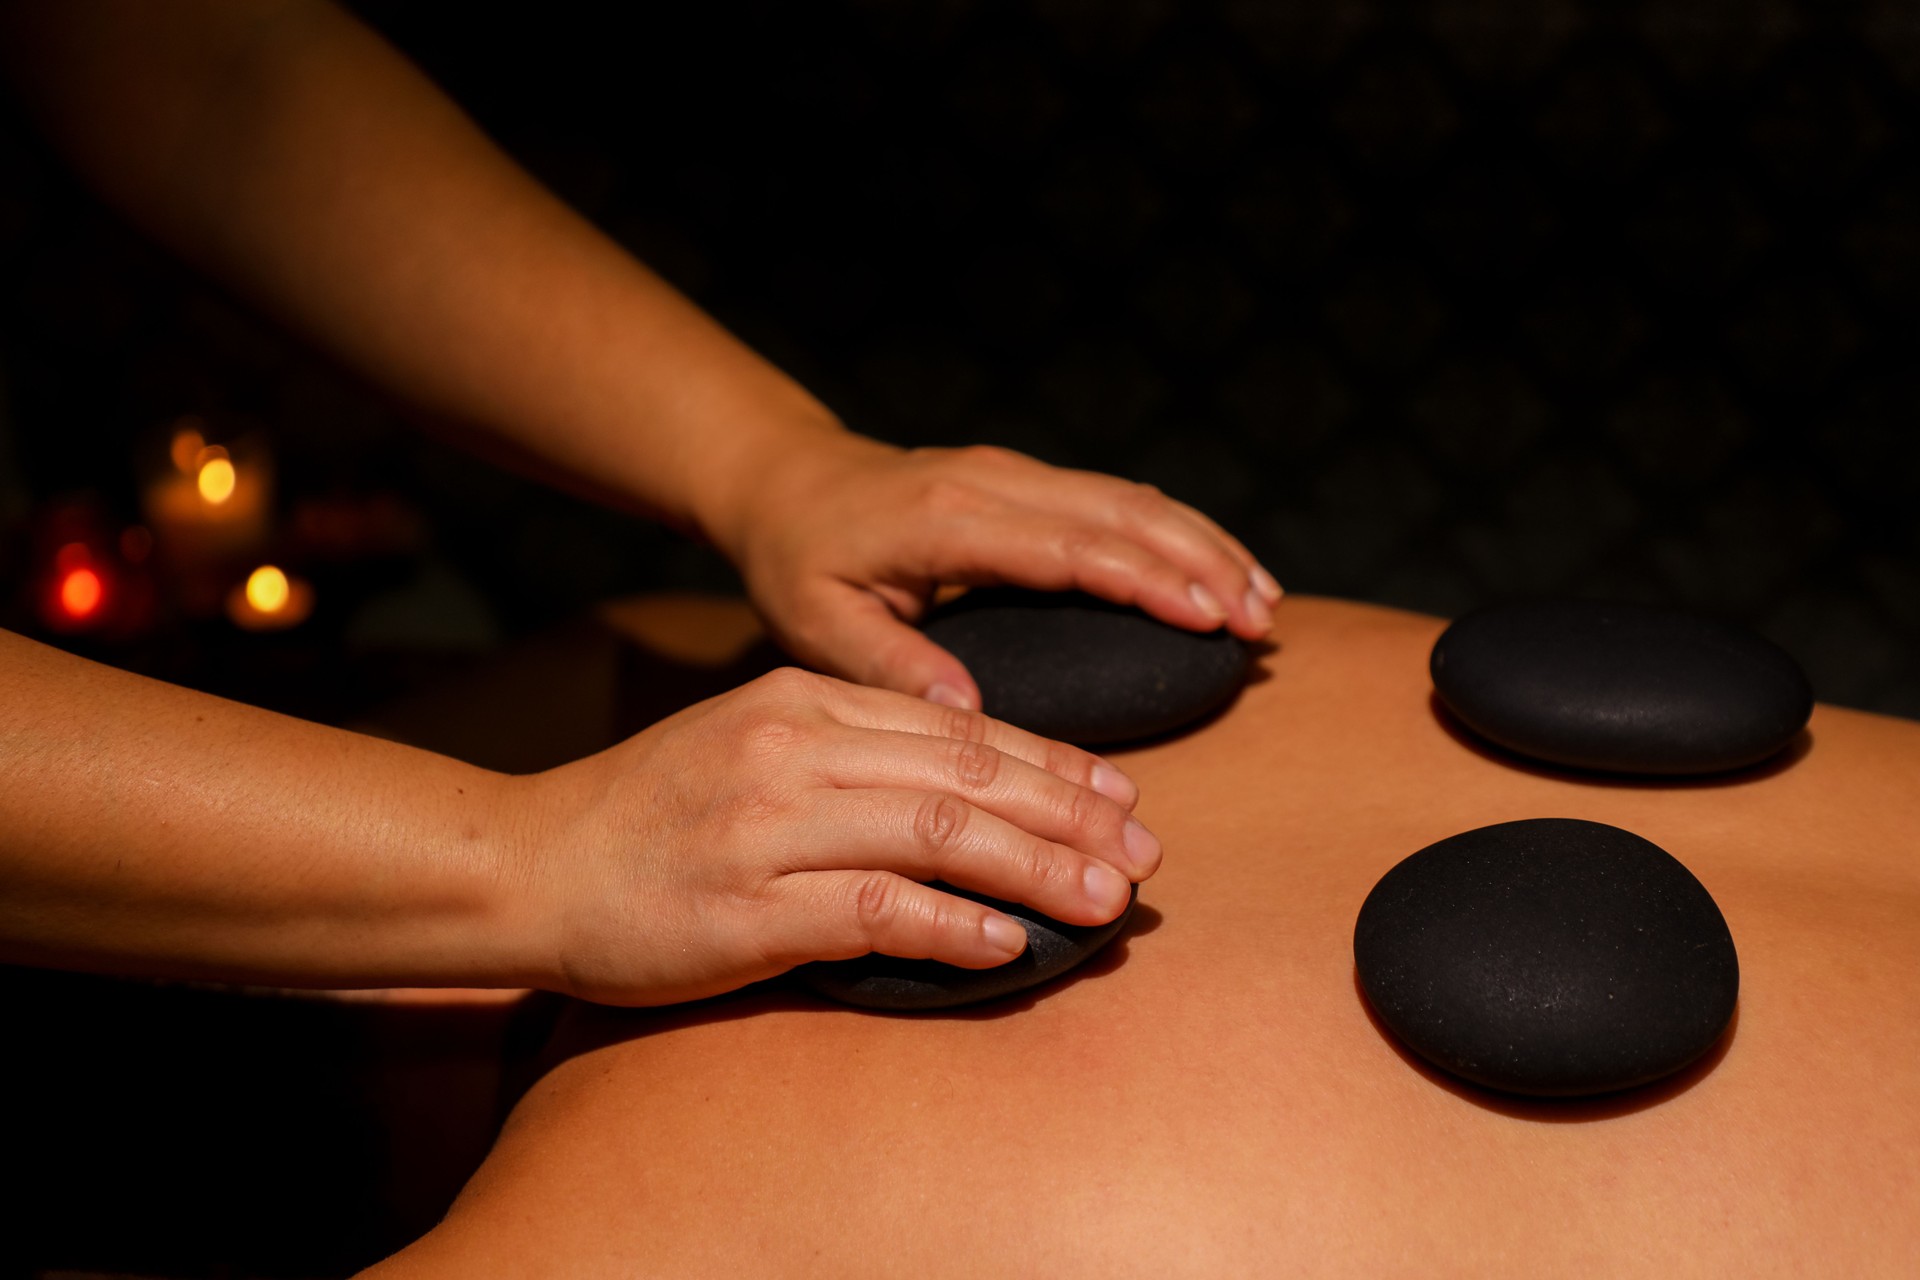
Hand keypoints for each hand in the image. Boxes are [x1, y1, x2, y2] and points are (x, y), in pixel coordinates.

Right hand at [516, 666, 1158, 1005]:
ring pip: (937, 833)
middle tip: (1144, 853)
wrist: (529, 864)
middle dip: (1071, 814)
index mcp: (803, 698)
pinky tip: (1007, 943)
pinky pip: (874, 910)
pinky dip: (952, 926)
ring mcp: (770, 822)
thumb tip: (970, 789)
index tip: (1121, 795)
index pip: (960, 728)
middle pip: (967, 774)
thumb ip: (852, 752)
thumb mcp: (752, 743)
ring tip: (1106, 900)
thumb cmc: (650, 814)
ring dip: (1036, 869)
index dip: (1053, 763)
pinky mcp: (748, 905)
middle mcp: (794, 745)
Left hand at [717, 434, 1281, 708]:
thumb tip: (971, 716)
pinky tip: (1214, 566)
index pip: (1066, 547)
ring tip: (1261, 599)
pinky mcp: (1025, 477)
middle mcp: (993, 481)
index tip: (1206, 617)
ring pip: (1130, 497)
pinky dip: (1174, 530)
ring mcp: (1014, 471)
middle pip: (1120, 511)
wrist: (786, 480)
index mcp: (948, 519)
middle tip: (1260, 621)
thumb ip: (891, 666)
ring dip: (1201, 542)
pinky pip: (1114, 497)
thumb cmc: (800, 558)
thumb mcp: (818, 622)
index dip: (1143, 579)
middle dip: (1200, 561)